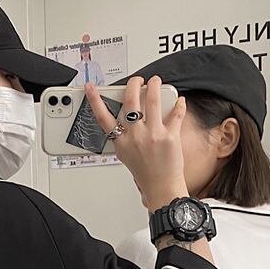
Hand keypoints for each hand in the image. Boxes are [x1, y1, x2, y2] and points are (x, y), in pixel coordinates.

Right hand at [85, 76, 188, 210]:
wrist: (161, 188)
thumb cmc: (145, 173)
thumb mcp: (125, 155)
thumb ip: (123, 136)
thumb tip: (127, 116)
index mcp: (121, 141)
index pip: (103, 117)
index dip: (94, 100)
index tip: (90, 88)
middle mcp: (135, 136)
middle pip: (130, 101)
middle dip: (134, 84)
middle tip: (138, 81)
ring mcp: (153, 135)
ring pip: (153, 100)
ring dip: (155, 86)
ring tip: (156, 82)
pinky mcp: (170, 136)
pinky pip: (175, 113)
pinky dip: (178, 104)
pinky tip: (179, 101)